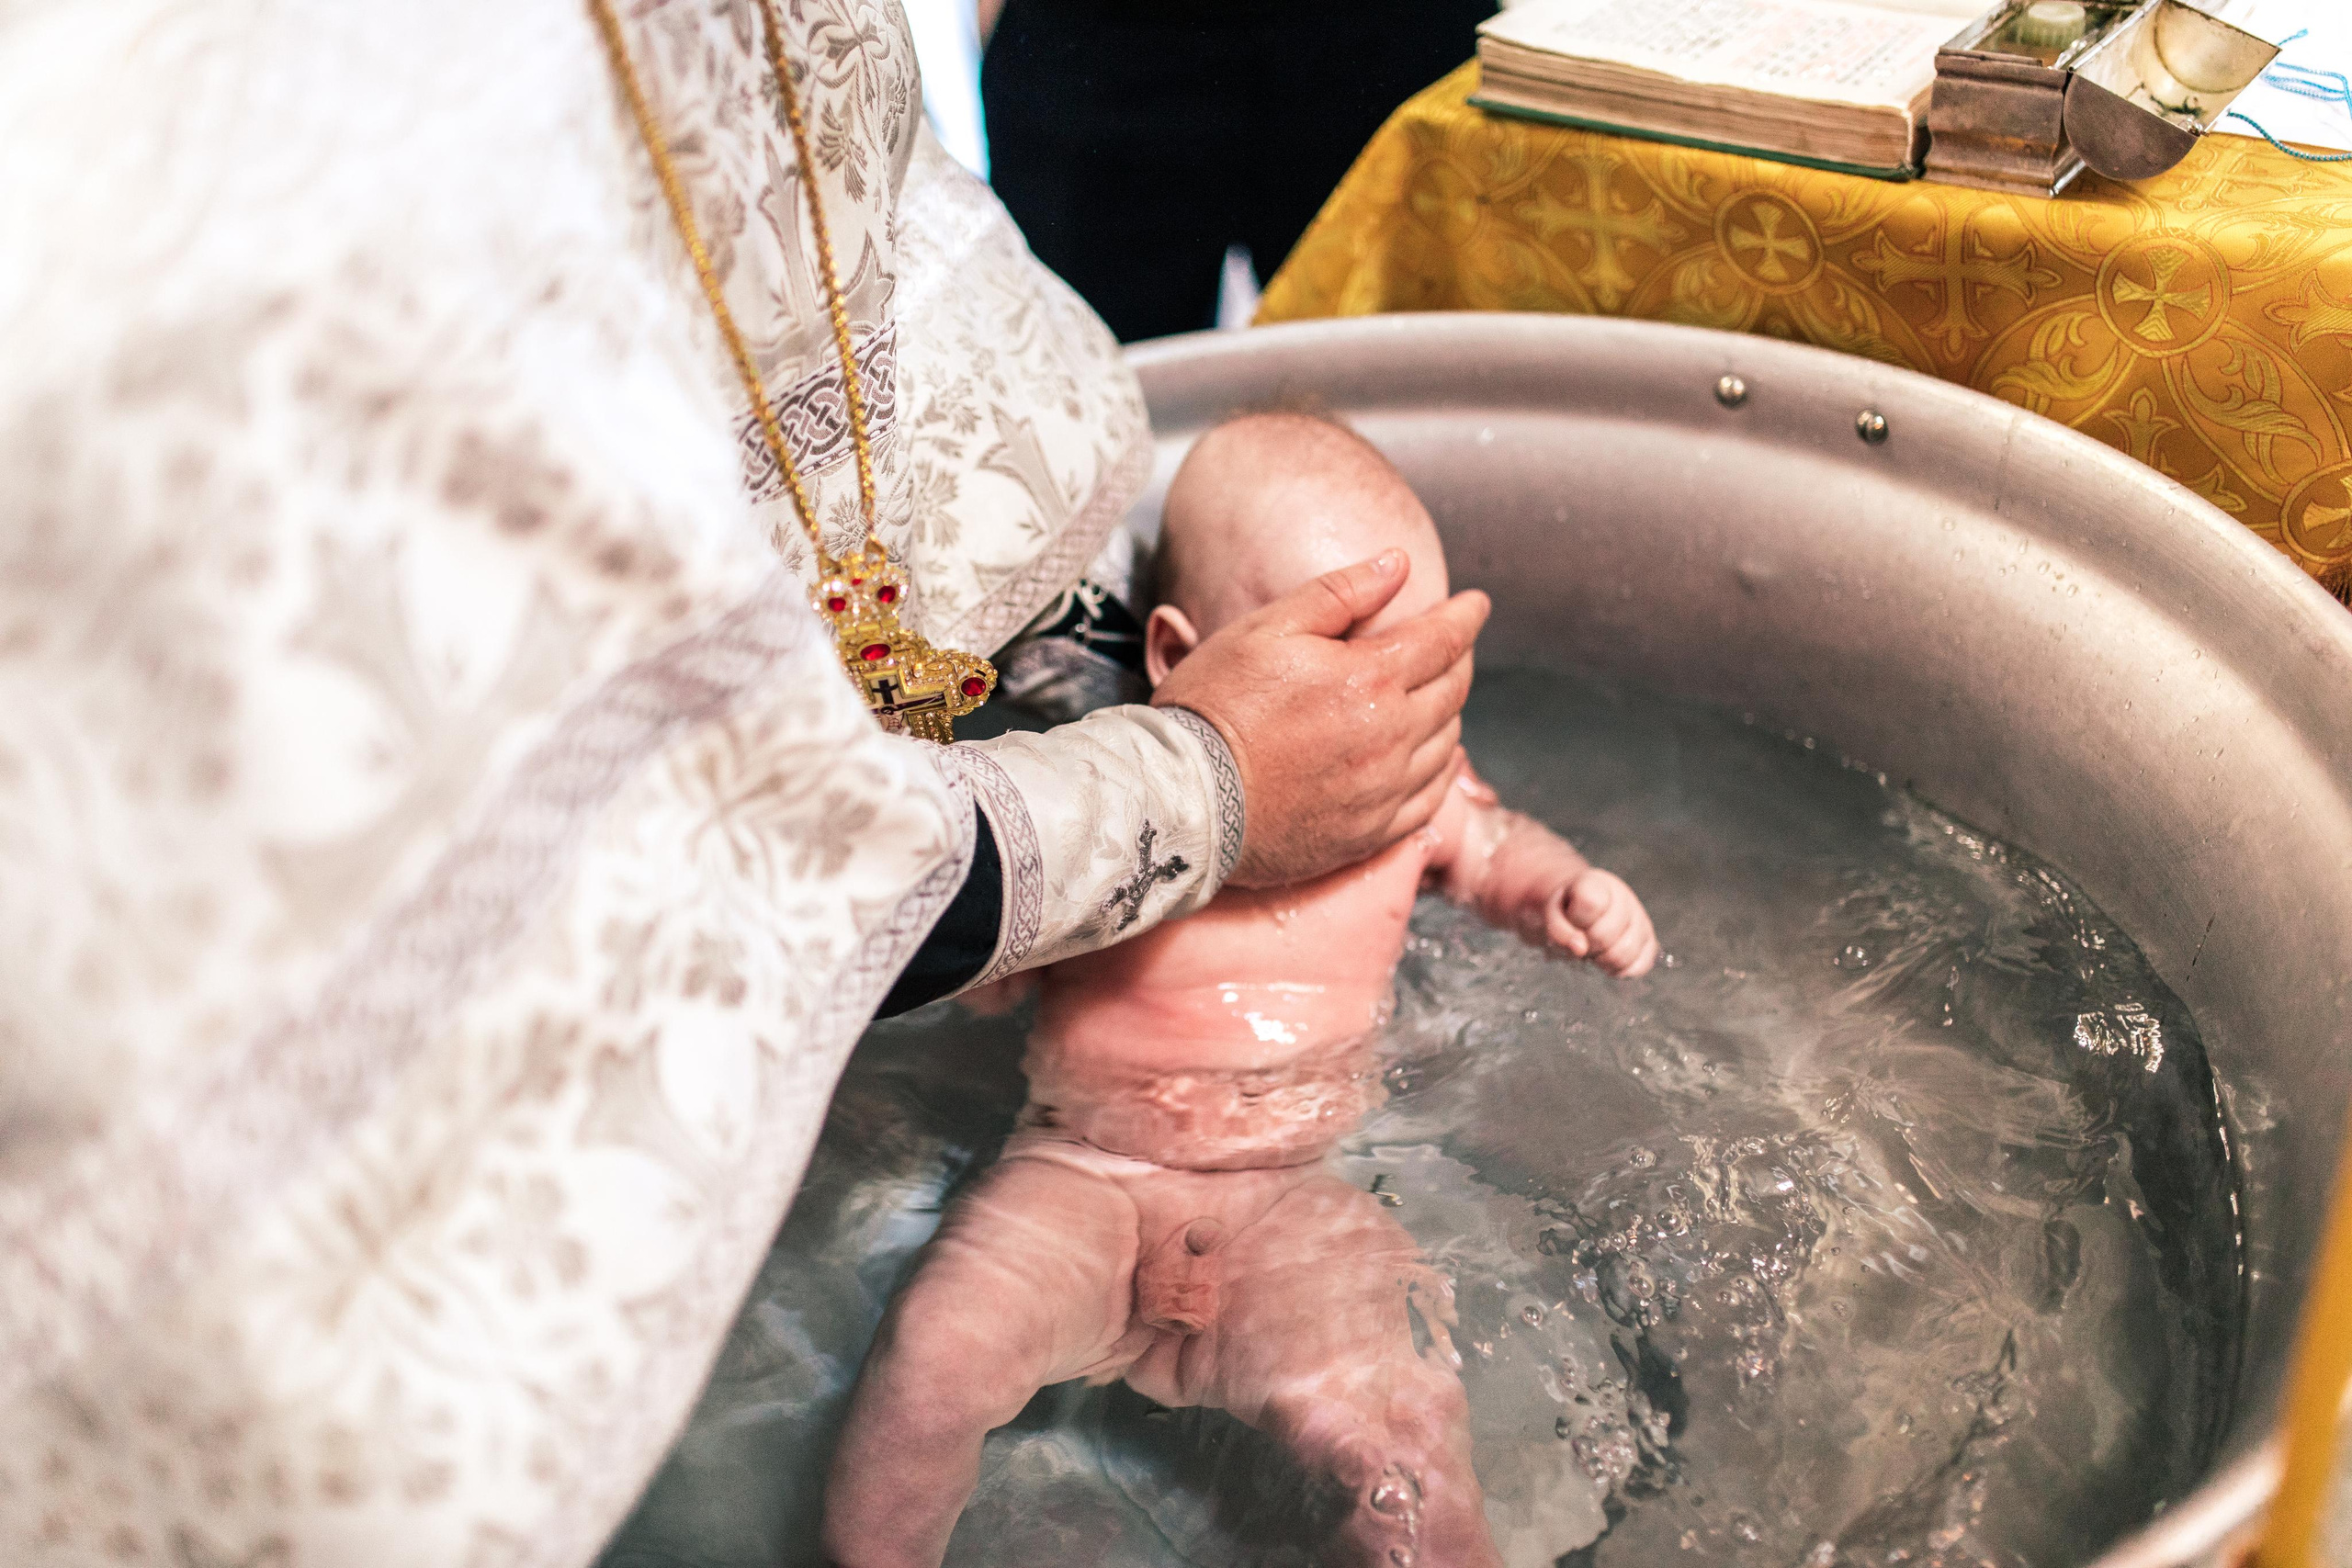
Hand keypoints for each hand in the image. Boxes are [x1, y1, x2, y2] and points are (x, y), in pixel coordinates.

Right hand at [1153, 550, 1488, 887]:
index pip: (1443, 641)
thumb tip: (1396, 564)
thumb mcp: (1267, 629)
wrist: (1183, 799)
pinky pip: (1429, 801)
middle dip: (1459, 660)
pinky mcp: (1368, 834)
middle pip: (1453, 691)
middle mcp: (1390, 738)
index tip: (1476, 604)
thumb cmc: (1215, 706)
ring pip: (1446, 745)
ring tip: (1435, 696)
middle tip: (1453, 646)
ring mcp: (1383, 793)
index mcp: (1369, 679)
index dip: (1465, 617)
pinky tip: (1430, 759)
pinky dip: (1439, 772)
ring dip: (1449, 714)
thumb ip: (1339, 592)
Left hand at [1546, 868, 1658, 976]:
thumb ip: (1559, 929)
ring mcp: (1641, 920)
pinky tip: (1608, 959)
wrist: (1584, 907)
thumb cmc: (1568, 909)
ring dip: (1602, 960)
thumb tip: (1580, 948)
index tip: (1572, 919)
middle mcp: (1625, 898)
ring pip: (1625, 953)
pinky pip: (1640, 966)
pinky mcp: (1650, 941)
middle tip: (1581, 939)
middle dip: (1587, 944)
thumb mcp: (1552, 913)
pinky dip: (1620, 970)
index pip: (1591, 903)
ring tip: (1594, 950)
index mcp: (1598, 884)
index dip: (1577, 921)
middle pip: (1605, 936)